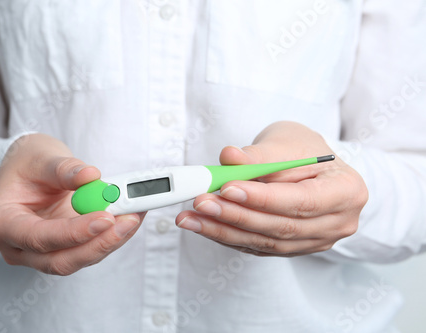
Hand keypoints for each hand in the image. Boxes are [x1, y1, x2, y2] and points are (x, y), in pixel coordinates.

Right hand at [0, 134, 143, 274]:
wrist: (27, 170)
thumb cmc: (27, 163)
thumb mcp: (41, 157)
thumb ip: (63, 169)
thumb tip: (91, 176)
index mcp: (2, 224)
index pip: (38, 238)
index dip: (73, 233)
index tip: (104, 218)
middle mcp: (19, 247)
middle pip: (61, 260)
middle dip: (99, 243)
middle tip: (128, 220)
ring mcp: (42, 253)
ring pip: (80, 258)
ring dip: (111, 240)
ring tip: (135, 213)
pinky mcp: (65, 249)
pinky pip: (90, 249)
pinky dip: (112, 234)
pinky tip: (130, 216)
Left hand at [176, 121, 367, 256]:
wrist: (310, 165)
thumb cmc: (303, 149)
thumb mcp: (286, 142)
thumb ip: (258, 154)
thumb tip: (228, 158)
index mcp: (347, 191)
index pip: (302, 201)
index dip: (262, 198)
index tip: (227, 187)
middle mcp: (337, 222)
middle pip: (281, 226)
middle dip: (235, 216)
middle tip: (201, 203)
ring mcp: (316, 240)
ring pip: (266, 242)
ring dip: (224, 230)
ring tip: (191, 217)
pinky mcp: (293, 248)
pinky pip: (258, 247)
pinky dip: (229, 236)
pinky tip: (205, 226)